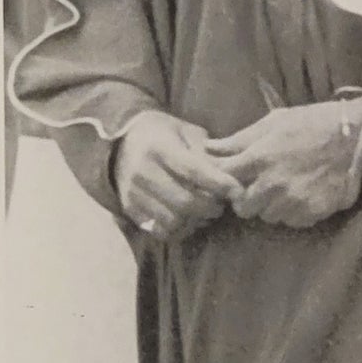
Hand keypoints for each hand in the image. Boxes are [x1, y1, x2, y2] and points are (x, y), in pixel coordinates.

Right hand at [113, 110, 242, 239]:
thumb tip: (228, 175)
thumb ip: (205, 152)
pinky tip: (188, 219)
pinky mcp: (130, 210)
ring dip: (196, 221)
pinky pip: (160, 230)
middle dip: (211, 207)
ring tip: (206, 212)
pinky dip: (180, 229)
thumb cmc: (164, 135)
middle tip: (222, 204)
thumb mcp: (186, 132)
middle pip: (184, 202)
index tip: (238, 191)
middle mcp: (142, 172)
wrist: (123, 143)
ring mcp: (133, 193)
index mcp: (158, 148)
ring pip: (173, 220)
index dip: (220, 184)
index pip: (193, 171)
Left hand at [204, 97, 361, 228]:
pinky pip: (292, 221)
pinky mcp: (312, 212)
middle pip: (243, 208)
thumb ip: (240, 139)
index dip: (226, 181)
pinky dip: (294, 211)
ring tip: (285, 189)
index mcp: (260, 158)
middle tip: (260, 188)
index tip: (234, 178)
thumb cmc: (312, 123)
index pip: (225, 180)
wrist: (356, 135)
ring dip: (272, 206)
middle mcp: (273, 184)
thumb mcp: (275, 122)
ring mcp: (293, 201)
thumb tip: (208, 148)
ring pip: (268, 216)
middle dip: (248, 199)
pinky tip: (303, 194)